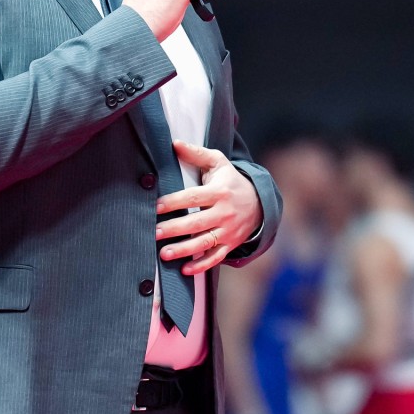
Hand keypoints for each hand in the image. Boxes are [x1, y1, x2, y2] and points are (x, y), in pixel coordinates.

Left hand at [153, 139, 262, 274]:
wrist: (259, 203)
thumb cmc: (230, 181)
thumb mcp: (218, 163)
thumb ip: (196, 154)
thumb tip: (174, 143)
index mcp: (219, 192)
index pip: (194, 197)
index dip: (175, 202)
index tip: (156, 207)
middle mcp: (225, 213)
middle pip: (197, 223)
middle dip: (175, 229)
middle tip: (154, 233)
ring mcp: (228, 231)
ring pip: (205, 242)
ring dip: (184, 250)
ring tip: (164, 254)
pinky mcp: (230, 244)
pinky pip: (216, 257)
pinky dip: (202, 265)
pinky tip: (185, 269)